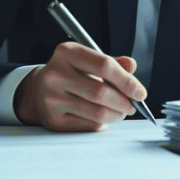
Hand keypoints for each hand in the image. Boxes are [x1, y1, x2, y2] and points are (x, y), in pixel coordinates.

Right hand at [13, 42, 146, 131]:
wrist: (39, 90)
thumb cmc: (71, 73)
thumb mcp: (88, 60)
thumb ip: (113, 63)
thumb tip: (132, 68)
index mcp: (66, 52)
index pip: (104, 65)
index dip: (127, 81)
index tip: (140, 92)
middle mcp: (55, 74)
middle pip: (101, 92)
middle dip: (124, 102)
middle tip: (132, 105)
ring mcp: (51, 98)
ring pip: (97, 112)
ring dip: (117, 114)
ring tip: (121, 111)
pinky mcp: (53, 120)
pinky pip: (88, 125)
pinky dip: (102, 123)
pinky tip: (103, 117)